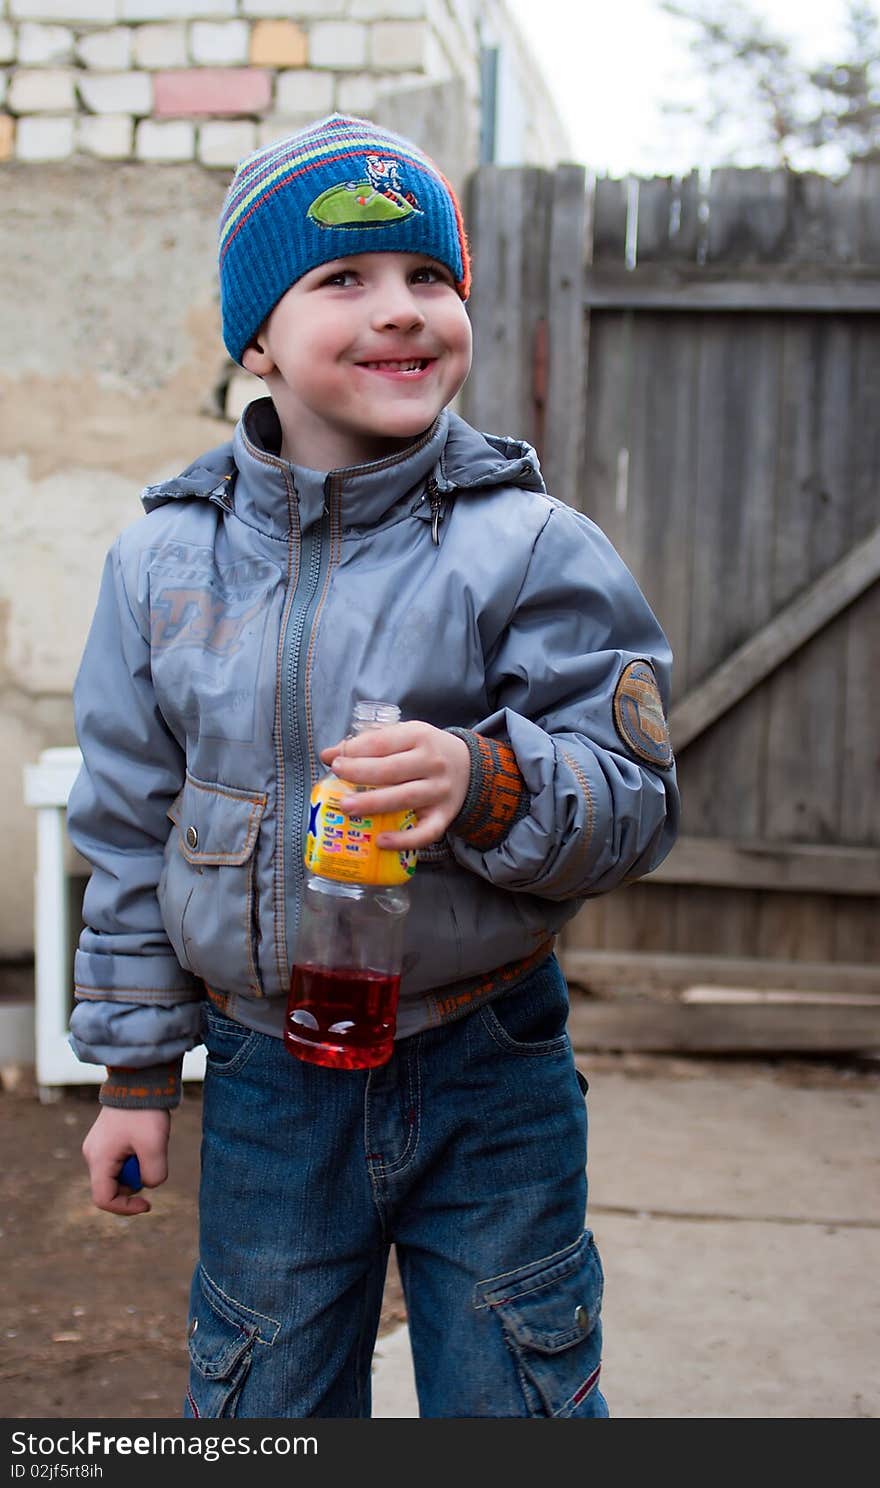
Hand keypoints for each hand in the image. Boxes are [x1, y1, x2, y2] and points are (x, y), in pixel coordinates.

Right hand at [81, 1105, 170, 1216]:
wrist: (139, 1079)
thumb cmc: (144, 1112)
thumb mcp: (154, 1146)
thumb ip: (153, 1174)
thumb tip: (149, 1184)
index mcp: (98, 1159)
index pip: (104, 1199)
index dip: (125, 1207)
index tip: (148, 1204)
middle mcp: (93, 1154)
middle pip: (111, 1186)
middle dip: (134, 1183)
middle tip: (151, 1161)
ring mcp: (99, 1145)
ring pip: (117, 1173)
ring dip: (136, 1168)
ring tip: (149, 1145)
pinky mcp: (107, 1138)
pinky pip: (120, 1160)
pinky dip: (135, 1157)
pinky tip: (145, 1140)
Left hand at [319, 721, 470, 849]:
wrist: (469, 767)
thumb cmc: (424, 751)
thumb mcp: (402, 736)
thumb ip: (368, 743)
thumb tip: (328, 754)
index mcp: (419, 736)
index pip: (382, 742)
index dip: (355, 750)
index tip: (334, 759)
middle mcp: (432, 763)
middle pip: (391, 769)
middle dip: (359, 773)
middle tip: (336, 776)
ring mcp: (439, 791)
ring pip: (404, 798)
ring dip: (373, 803)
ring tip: (347, 807)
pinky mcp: (444, 816)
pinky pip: (426, 832)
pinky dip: (404, 840)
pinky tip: (380, 841)